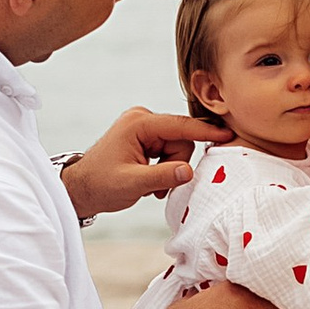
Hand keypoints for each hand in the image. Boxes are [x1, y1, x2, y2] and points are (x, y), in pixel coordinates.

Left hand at [58, 105, 230, 220]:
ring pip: (178, 147)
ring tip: (151, 185)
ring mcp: (145, 128)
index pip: (180, 126)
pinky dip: (165, 168)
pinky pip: (170, 150)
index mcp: (138, 123)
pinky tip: (150, 179)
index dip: (205, 132)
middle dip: (175, 165)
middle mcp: (143, 119)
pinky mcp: (146, 137)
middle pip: (182, 139)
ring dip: (170, 170)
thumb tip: (189, 171)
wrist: (81, 189)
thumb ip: (162, 176)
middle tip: (158, 187)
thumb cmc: (100, 185)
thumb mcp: (132, 184)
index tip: (228, 135)